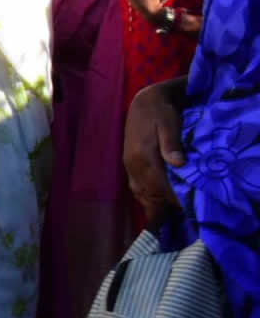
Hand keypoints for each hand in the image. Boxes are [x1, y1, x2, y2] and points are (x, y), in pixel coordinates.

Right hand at [123, 78, 186, 221]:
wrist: (144, 102)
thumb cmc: (160, 112)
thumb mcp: (169, 123)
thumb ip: (171, 143)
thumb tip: (178, 163)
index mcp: (143, 156)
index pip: (158, 186)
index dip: (173, 199)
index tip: (187, 208)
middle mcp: (133, 164)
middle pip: (148, 194)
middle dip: (163, 207)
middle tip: (181, 215)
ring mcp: (129, 165)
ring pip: (141, 193)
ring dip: (154, 205)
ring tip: (169, 215)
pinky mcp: (129, 164)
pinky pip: (136, 187)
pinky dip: (146, 198)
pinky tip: (156, 202)